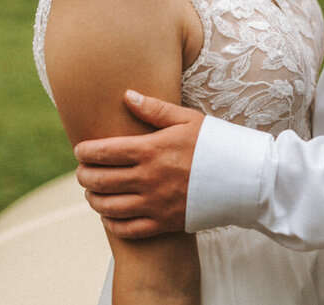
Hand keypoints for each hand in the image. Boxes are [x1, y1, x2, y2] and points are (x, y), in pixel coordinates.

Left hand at [74, 90, 205, 238]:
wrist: (244, 177)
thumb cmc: (217, 143)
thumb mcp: (188, 119)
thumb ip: (155, 109)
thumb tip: (127, 95)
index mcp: (151, 150)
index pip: (104, 152)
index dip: (85, 152)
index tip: (79, 150)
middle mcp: (149, 178)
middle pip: (100, 180)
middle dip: (84, 175)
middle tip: (82, 171)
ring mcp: (155, 203)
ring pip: (108, 207)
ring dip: (93, 199)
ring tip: (92, 193)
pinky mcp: (164, 223)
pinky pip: (128, 229)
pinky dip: (112, 223)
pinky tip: (108, 215)